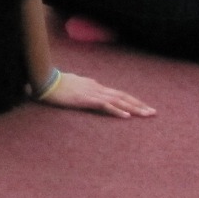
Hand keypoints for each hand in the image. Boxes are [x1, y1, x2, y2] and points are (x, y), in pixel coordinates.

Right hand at [36, 70, 154, 118]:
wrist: (44, 81)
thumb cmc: (55, 84)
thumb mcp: (73, 86)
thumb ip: (82, 89)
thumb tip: (88, 91)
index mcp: (94, 85)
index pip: (117, 93)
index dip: (132, 100)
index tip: (143, 107)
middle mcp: (97, 88)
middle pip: (122, 96)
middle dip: (139, 105)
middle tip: (154, 113)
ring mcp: (92, 93)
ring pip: (118, 101)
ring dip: (134, 108)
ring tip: (147, 115)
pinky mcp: (86, 100)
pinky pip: (105, 106)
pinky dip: (117, 111)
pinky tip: (127, 117)